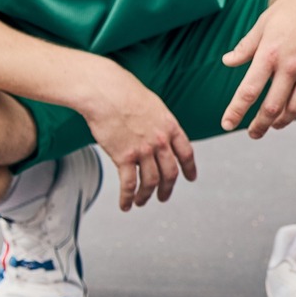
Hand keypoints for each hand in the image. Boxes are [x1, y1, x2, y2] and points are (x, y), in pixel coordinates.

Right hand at [77, 61, 197, 209]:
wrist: (105, 91)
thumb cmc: (124, 91)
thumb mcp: (153, 104)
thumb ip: (159, 121)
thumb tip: (158, 130)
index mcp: (170, 126)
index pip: (186, 153)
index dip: (189, 168)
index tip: (190, 178)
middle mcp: (160, 141)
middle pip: (170, 173)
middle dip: (168, 188)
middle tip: (164, 197)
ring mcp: (143, 150)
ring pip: (151, 182)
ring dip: (146, 196)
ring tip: (141, 201)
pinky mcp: (124, 157)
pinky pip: (129, 184)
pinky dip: (128, 198)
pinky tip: (125, 205)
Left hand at [220, 0, 295, 137]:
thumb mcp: (265, 21)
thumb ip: (247, 45)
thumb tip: (228, 61)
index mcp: (270, 53)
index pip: (248, 91)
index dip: (236, 111)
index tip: (227, 124)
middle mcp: (290, 67)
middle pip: (272, 108)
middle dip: (259, 125)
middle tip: (252, 133)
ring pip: (295, 109)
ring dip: (282, 122)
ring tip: (275, 125)